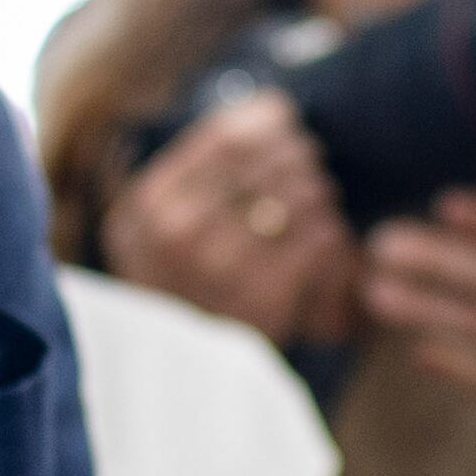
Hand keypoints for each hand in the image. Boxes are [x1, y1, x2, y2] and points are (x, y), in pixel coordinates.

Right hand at [103, 92, 356, 343]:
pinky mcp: (259, 306)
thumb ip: (205, 161)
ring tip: (320, 192)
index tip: (288, 122)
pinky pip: (314, 244)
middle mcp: (173, 237)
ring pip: (291, 201)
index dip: (268, 124)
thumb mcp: (163, 219)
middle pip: (262, 167)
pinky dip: (329, 229)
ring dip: (316, 189)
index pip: (224, 140)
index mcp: (146, 206)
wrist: (180, 371)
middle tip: (312, 157)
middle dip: (297, 155)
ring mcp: (213, 273)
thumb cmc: (178, 276)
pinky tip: (327, 229)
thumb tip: (275, 104)